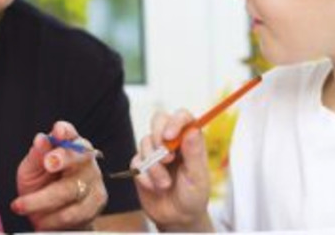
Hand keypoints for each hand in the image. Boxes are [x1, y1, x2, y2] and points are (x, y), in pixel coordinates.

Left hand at [12, 121, 106, 229]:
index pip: (70, 133)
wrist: (52, 216)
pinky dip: (52, 219)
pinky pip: (73, 212)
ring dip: (41, 201)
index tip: (57, 131)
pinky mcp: (96, 202)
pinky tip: (42, 220)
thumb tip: (41, 139)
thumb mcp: (31, 170)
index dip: (65, 131)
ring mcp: (94, 181)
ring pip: (69, 190)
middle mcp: (85, 159)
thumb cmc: (41, 185)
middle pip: (78, 157)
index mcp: (69, 145)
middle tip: (48, 163)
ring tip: (21, 206)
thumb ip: (36, 156)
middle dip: (63, 158)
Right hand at [133, 109, 211, 231]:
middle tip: (167, 159)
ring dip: (154, 166)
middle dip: (158, 138)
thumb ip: (194, 152)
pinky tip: (154, 187)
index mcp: (190, 140)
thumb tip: (192, 129)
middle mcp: (172, 141)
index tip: (169, 136)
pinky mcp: (142, 164)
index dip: (175, 121)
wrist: (177, 217)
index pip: (183, 116)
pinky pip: (136, 161)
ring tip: (165, 184)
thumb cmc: (193, 195)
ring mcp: (155, 151)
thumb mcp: (198, 177)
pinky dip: (144, 176)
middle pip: (158, 120)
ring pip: (145, 142)